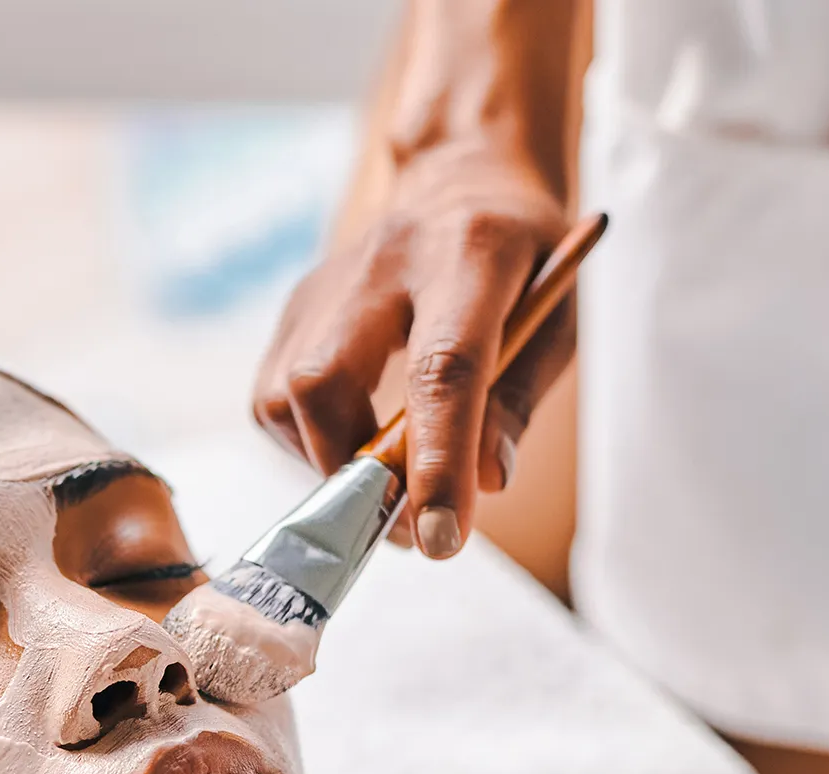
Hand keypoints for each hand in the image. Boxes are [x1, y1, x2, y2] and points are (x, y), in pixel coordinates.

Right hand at [253, 139, 575, 557]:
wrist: (463, 177)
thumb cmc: (522, 262)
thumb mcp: (556, 321)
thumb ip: (515, 400)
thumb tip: (480, 486)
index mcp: (470, 254)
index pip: (444, 368)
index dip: (438, 461)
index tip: (442, 541)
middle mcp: (382, 260)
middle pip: (327, 379)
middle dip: (356, 473)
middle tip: (405, 526)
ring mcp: (325, 283)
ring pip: (284, 396)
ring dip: (329, 465)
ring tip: (382, 484)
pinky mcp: (294, 307)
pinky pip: (272, 401)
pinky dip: (308, 445)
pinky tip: (351, 444)